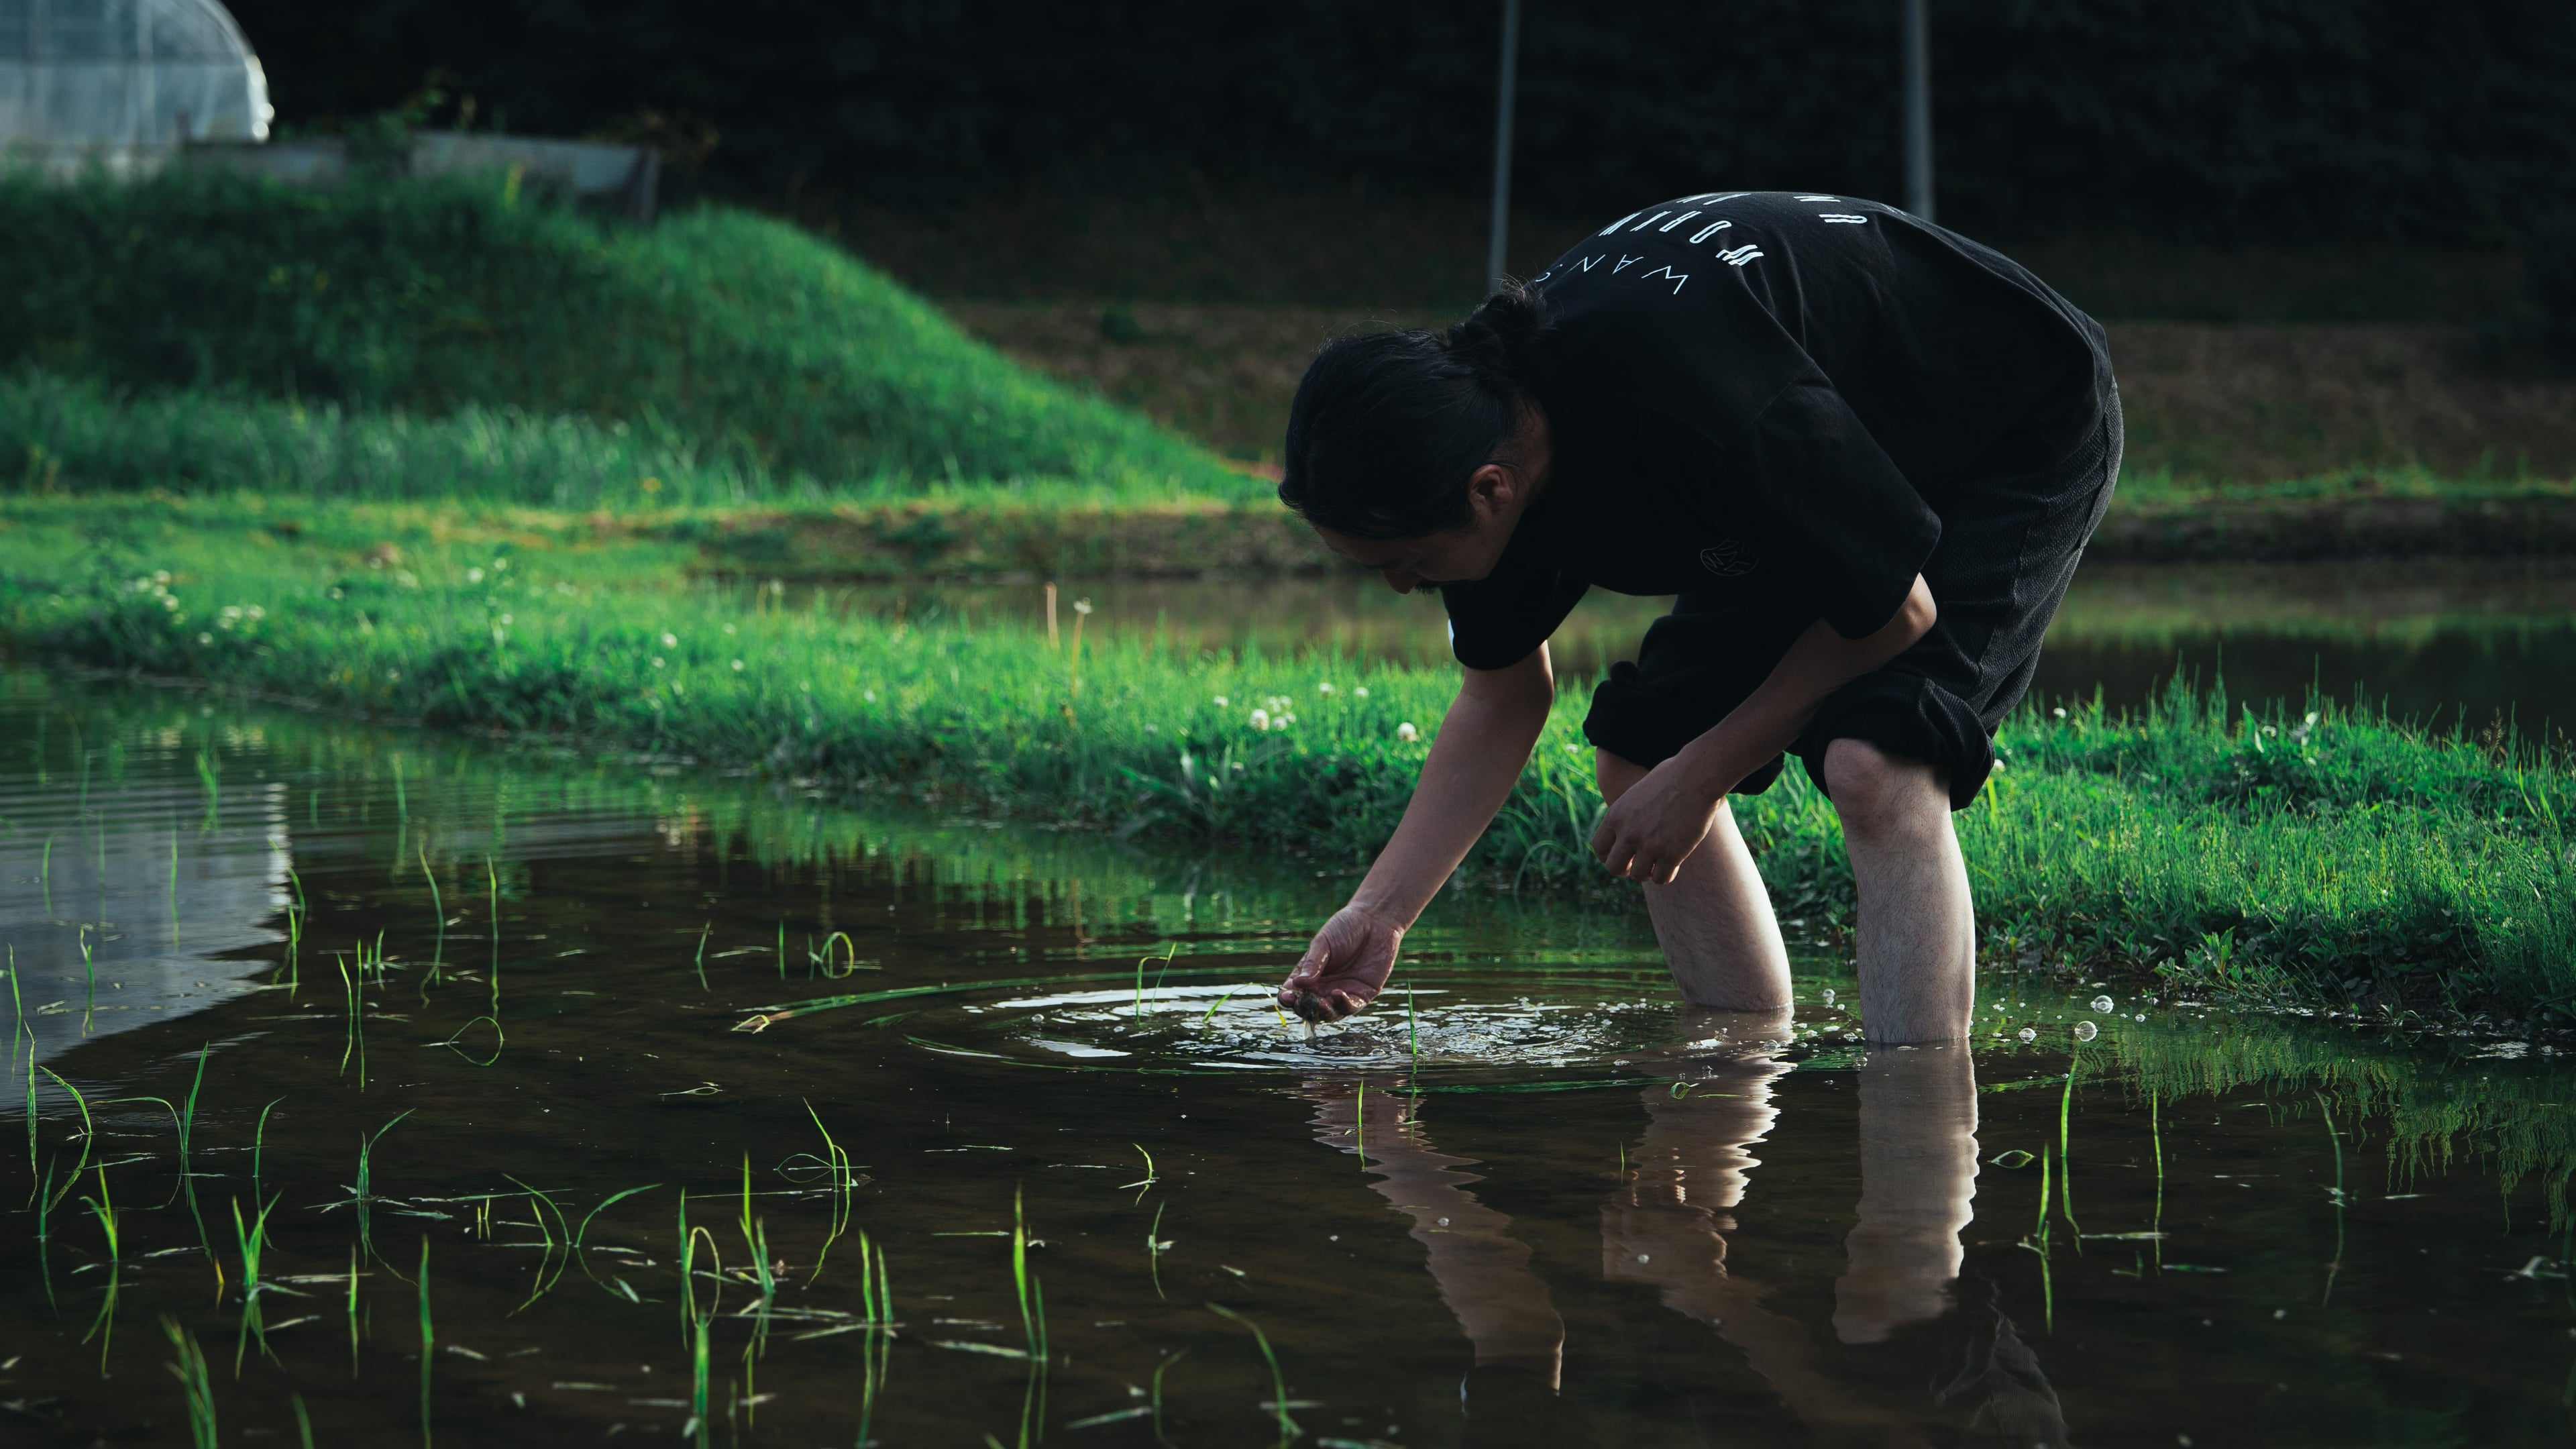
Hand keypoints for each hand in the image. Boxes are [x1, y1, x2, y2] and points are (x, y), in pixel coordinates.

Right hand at [1277, 904, 1403, 1022]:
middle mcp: (1324, 988)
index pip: (1294, 993)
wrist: (1374, 921)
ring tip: (1321, 1003)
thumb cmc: (1344, 928)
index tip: (1287, 996)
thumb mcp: (1323, 943)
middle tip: (1303, 1003)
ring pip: (1330, 1013)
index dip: (1288, 998)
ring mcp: (1342, 993)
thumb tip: (1297, 984)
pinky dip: (1343, 1005)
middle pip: (1310, 1008)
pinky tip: (1338, 994)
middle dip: (1305, 1009)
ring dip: (1323, 1012)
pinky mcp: (1361, 995)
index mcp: (1309, 975)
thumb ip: (1312, 964)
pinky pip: (1350, 1007)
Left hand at [1589, 760, 1728, 884]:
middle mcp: (1628, 833)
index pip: (1599, 847)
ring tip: (1658, 864)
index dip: (1608, 855)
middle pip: (1614, 867)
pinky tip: (1673, 865)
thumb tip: (1627, 833)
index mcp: (1616, 816)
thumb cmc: (1671, 778)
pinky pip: (1661, 879)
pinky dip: (1666, 875)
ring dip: (1648, 873)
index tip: (1622, 855)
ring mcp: (1649, 845)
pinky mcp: (1671, 854)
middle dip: (1625, 869)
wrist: (1695, 777)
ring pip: (1638, 876)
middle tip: (1637, 865)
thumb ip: (1627, 815)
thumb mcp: (1637, 794)